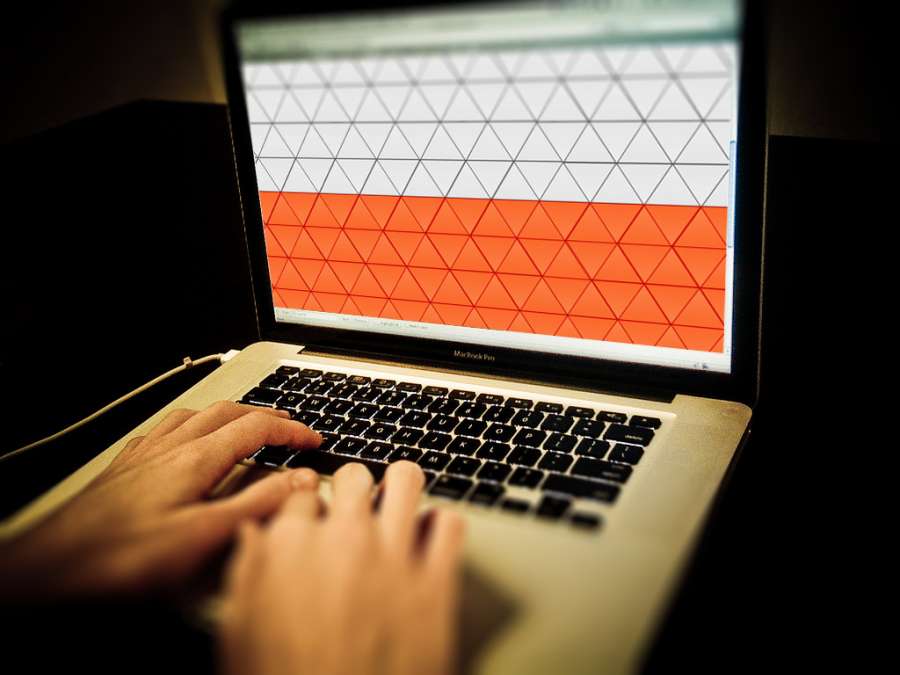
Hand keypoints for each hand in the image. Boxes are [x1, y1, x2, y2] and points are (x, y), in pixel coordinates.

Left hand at [0, 401, 320, 600]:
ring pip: (195, 415)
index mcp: (194, 459)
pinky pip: (164, 430)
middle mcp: (169, 448)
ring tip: (244, 424)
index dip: (291, 429)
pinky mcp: (123, 470)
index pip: (256, 427)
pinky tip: (183, 441)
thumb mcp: (202, 537)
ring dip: (228, 414)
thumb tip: (299, 481)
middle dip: (264, 415)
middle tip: (288, 427)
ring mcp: (144, 456)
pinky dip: (190, 426)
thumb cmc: (118, 559)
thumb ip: (255, 505)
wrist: (49, 569)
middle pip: (227, 412)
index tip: (313, 439)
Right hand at [218, 461, 465, 674]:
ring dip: (400, 488)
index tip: (313, 524)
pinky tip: (430, 542)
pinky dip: (442, 526)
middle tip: (354, 511)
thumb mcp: (239, 636)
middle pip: (353, 476)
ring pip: (407, 479)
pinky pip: (450, 523)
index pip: (300, 496)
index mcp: (290, 548)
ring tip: (396, 505)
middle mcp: (344, 540)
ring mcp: (394, 556)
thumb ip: (247, 575)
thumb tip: (254, 536)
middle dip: (352, 490)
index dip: (307, 512)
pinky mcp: (436, 582)